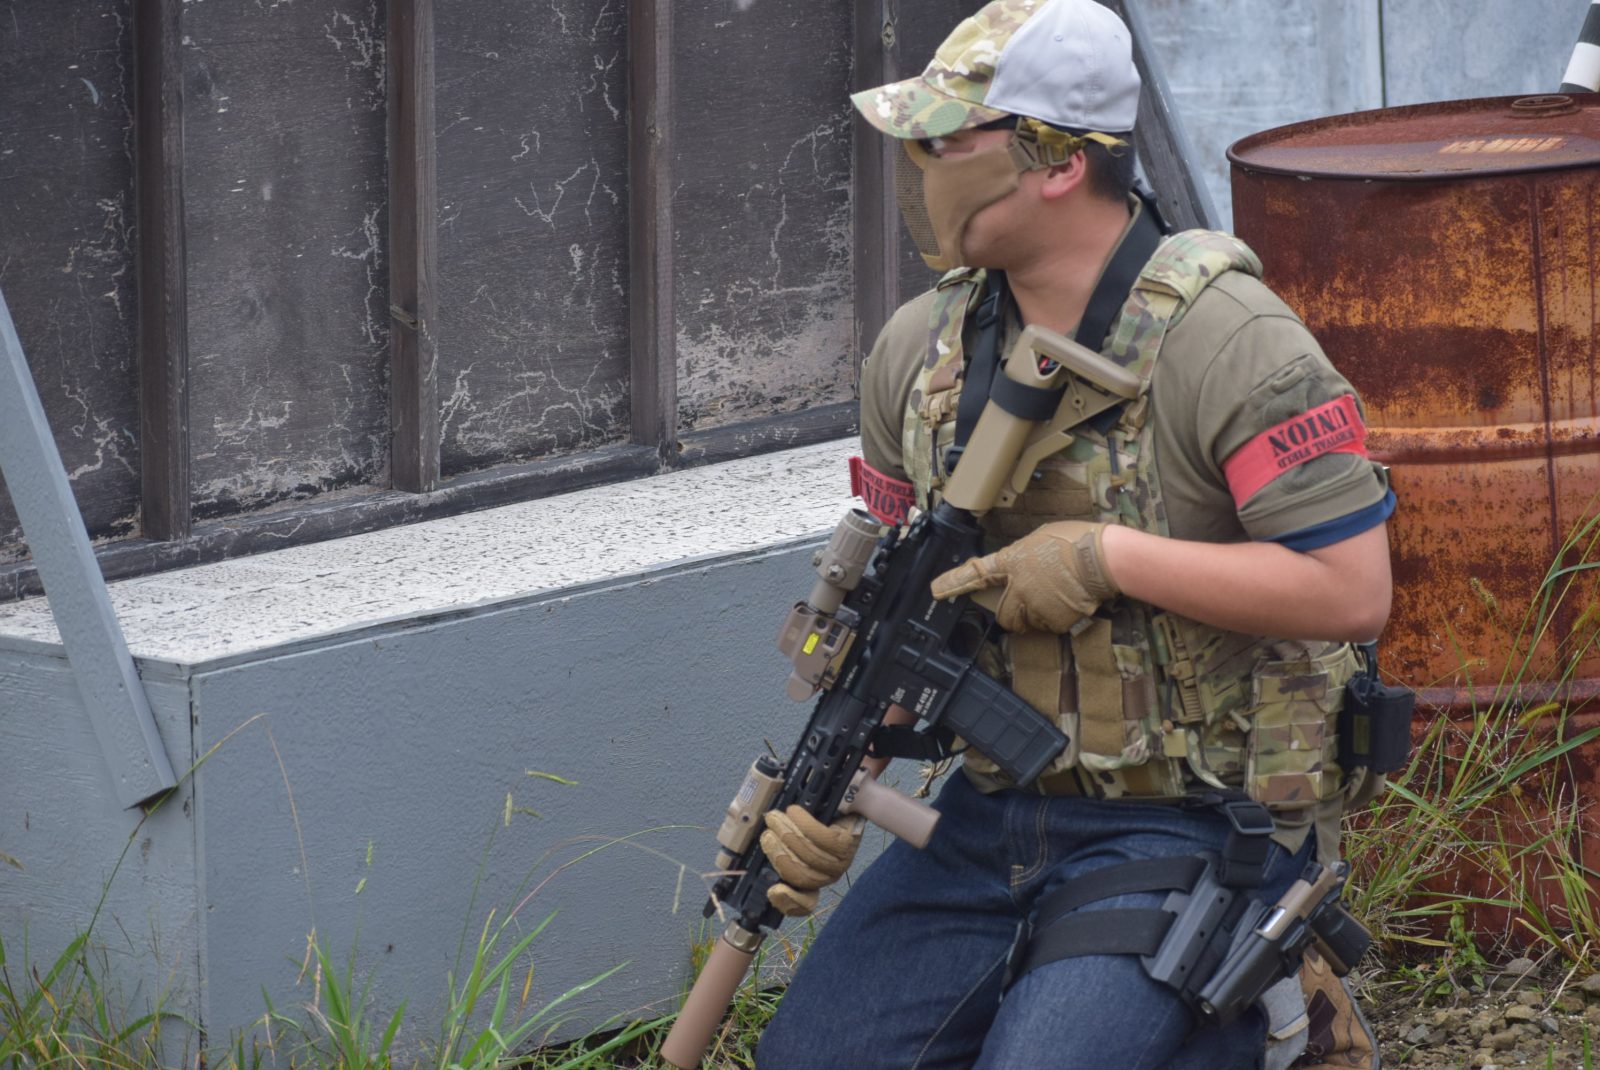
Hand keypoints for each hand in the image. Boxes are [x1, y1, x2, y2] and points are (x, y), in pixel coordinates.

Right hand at [760, 805, 863, 916]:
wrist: (844, 802)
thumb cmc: (814, 823)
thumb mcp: (791, 838)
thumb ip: (778, 850)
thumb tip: (763, 851)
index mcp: (812, 880)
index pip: (804, 903)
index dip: (789, 902)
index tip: (774, 890)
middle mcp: (827, 876)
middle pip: (801, 876)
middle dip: (778, 854)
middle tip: (767, 835)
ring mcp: (839, 861)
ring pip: (810, 855)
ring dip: (787, 833)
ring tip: (775, 818)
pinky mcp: (847, 843)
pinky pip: (823, 838)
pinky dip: (804, 823)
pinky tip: (794, 812)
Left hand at [930, 520, 1117, 632]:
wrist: (1103, 558)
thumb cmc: (1076, 541)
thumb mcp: (1039, 539)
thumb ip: (1022, 556)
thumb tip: (1017, 566)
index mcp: (1013, 561)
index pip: (976, 573)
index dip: (953, 583)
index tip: (936, 590)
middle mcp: (1019, 587)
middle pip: (1003, 614)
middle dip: (1011, 611)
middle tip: (1029, 598)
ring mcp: (1035, 606)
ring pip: (1026, 622)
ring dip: (1034, 615)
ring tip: (1056, 594)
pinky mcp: (1054, 621)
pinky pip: (1048, 626)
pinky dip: (1055, 619)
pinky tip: (1068, 600)